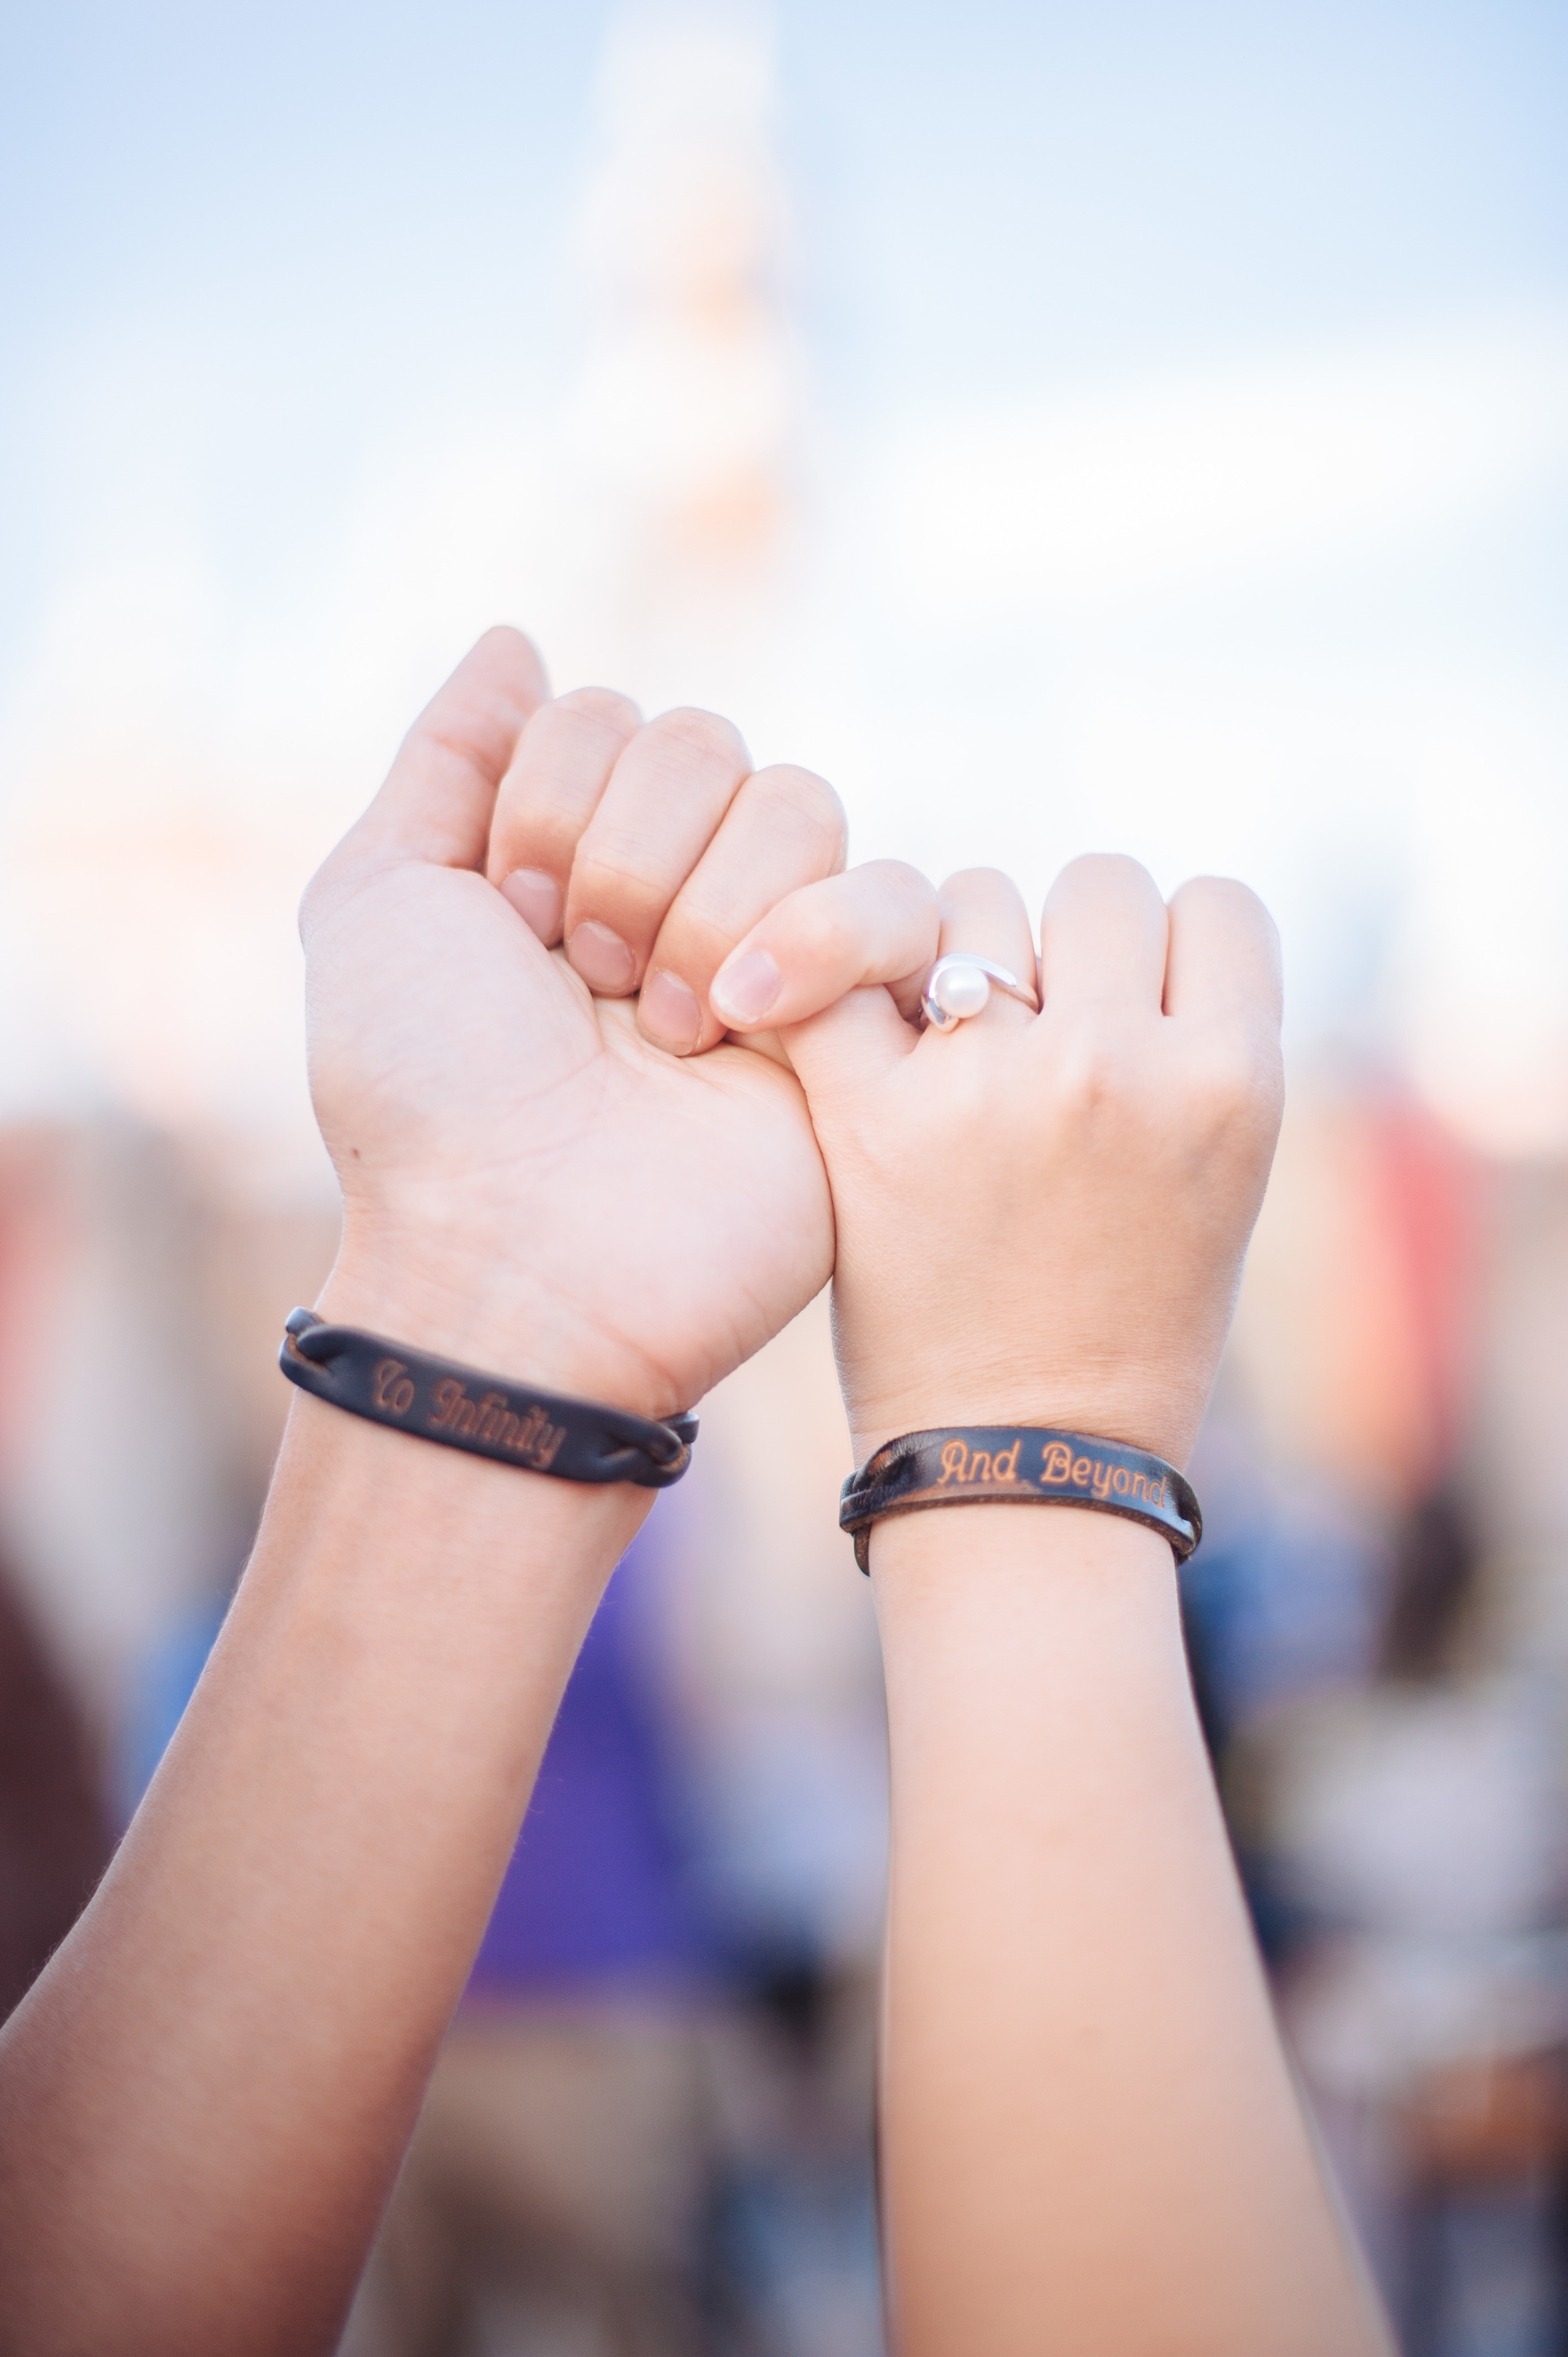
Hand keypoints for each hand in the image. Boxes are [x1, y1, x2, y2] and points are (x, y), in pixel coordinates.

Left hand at [301, 630, 936, 1419]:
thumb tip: (517, 640)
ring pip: (800, 800)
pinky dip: (825, 937)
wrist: (522, 1258)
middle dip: (624, 855)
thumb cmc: (429, 1095)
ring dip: (710, 908)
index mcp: (572, 855)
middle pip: (706, 740)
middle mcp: (677, 890)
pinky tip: (755, 1025)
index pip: (608, 716)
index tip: (510, 931)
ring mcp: (778, 950)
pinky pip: (899, 894)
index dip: (551, 804)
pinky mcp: (864, 1020)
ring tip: (666, 1032)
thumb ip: (447, 759)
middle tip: (583, 982)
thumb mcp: (377, 903)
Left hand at [714, 855, 1283, 1467]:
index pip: (1213, 904)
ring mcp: (991, 1089)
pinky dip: (818, 962)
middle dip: (1066, 946)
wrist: (1025, 1461)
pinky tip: (801, 993)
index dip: (1171, 947)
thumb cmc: (1129, 1324)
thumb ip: (1184, 1040)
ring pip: (971, 899)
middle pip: (1095, 885)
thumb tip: (1096, 920)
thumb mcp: (1222, 1174)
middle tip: (1042, 1034)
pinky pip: (839, 964)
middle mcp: (1119, 1066)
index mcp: (1231, 1083)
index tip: (1139, 1006)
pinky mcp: (870, 1120)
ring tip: (955, 1052)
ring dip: (956, 952)